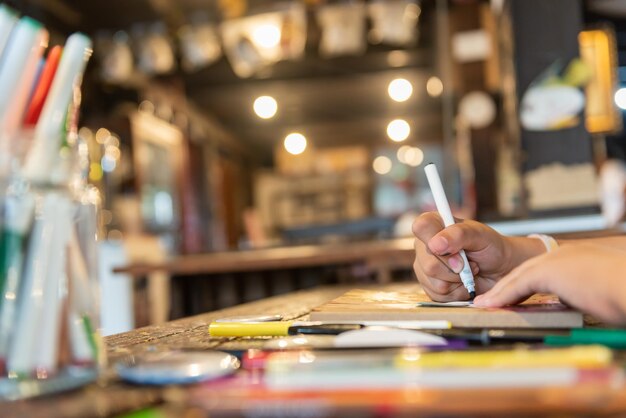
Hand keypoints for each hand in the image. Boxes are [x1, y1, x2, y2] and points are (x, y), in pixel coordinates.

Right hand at [412, 212, 538, 300]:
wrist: (499, 270)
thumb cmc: (490, 247)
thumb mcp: (479, 235)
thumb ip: (458, 235)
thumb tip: (435, 244)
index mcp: (433, 225)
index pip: (421, 227)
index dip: (437, 242)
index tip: (457, 251)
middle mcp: (424, 246)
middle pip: (429, 264)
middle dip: (456, 269)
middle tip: (471, 264)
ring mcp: (424, 267)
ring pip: (435, 282)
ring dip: (458, 281)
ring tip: (468, 272)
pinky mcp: (429, 287)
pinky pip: (438, 295)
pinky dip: (457, 292)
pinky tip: (463, 283)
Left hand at [473, 243, 625, 324]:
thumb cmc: (624, 292)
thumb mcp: (598, 294)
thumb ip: (581, 295)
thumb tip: (576, 304)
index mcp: (577, 258)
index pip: (541, 271)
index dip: (523, 285)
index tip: (510, 297)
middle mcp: (564, 255)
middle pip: (526, 271)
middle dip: (506, 286)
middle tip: (490, 300)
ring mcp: (557, 261)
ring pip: (519, 277)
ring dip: (500, 292)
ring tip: (484, 304)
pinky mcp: (550, 271)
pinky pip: (519, 285)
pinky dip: (503, 296)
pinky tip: (492, 305)